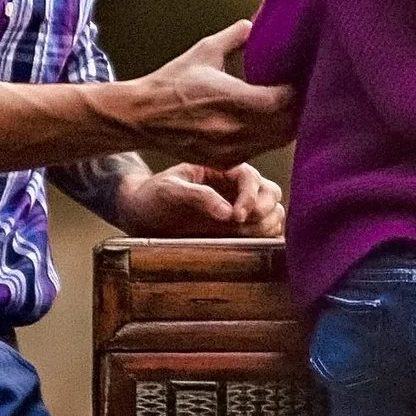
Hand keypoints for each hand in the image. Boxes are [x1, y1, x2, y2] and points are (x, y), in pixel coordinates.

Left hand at [116, 162, 285, 236]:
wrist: (142, 214)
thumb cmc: (153, 196)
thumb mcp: (169, 190)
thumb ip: (198, 196)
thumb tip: (227, 213)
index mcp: (224, 170)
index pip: (252, 178)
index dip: (250, 197)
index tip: (236, 216)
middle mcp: (237, 188)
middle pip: (271, 194)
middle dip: (262, 211)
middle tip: (240, 227)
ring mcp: (241, 209)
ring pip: (274, 214)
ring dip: (265, 226)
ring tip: (241, 237)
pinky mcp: (239, 230)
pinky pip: (266, 233)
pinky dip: (266, 239)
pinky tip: (250, 245)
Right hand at [120, 22, 298, 166]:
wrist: (142, 117)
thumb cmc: (171, 83)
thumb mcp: (203, 52)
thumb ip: (233, 37)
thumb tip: (254, 25)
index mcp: (231, 98)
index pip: (282, 100)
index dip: (295, 90)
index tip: (296, 78)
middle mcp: (233, 128)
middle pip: (286, 124)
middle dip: (296, 108)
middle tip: (299, 93)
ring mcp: (230, 148)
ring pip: (277, 140)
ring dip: (287, 124)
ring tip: (288, 107)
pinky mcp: (225, 160)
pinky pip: (260, 151)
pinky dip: (270, 137)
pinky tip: (268, 123)